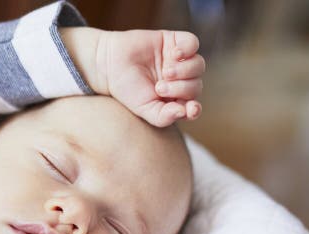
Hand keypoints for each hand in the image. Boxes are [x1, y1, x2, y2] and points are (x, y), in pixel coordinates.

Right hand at [61, 28, 204, 126]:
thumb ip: (163, 117)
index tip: (191, 109)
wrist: (110, 65)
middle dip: (181, 88)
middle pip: (196, 86)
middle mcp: (180, 80)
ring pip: (198, 65)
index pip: (193, 106)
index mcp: (174, 99)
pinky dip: (187, 50)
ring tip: (166, 72)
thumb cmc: (126, 90)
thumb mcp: (143, 109)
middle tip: (159, 87)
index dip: (195, 109)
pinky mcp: (175, 41)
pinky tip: (173, 53)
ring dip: (185, 70)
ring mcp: (179, 60)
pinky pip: (193, 43)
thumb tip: (185, 113)